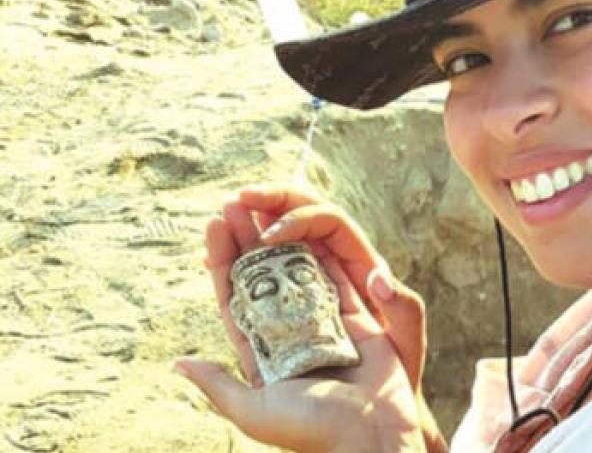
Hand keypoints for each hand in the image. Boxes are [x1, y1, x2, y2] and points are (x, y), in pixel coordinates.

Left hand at [174, 183, 444, 452]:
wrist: (370, 438)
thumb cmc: (312, 430)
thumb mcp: (254, 412)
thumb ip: (218, 386)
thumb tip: (179, 364)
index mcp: (264, 354)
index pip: (236, 297)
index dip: (223, 262)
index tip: (212, 227)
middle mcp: (291, 334)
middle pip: (263, 275)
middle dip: (246, 239)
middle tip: (233, 204)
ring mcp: (323, 323)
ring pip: (296, 268)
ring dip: (277, 235)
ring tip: (258, 204)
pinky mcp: (354, 317)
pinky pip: (333, 276)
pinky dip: (317, 249)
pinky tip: (298, 223)